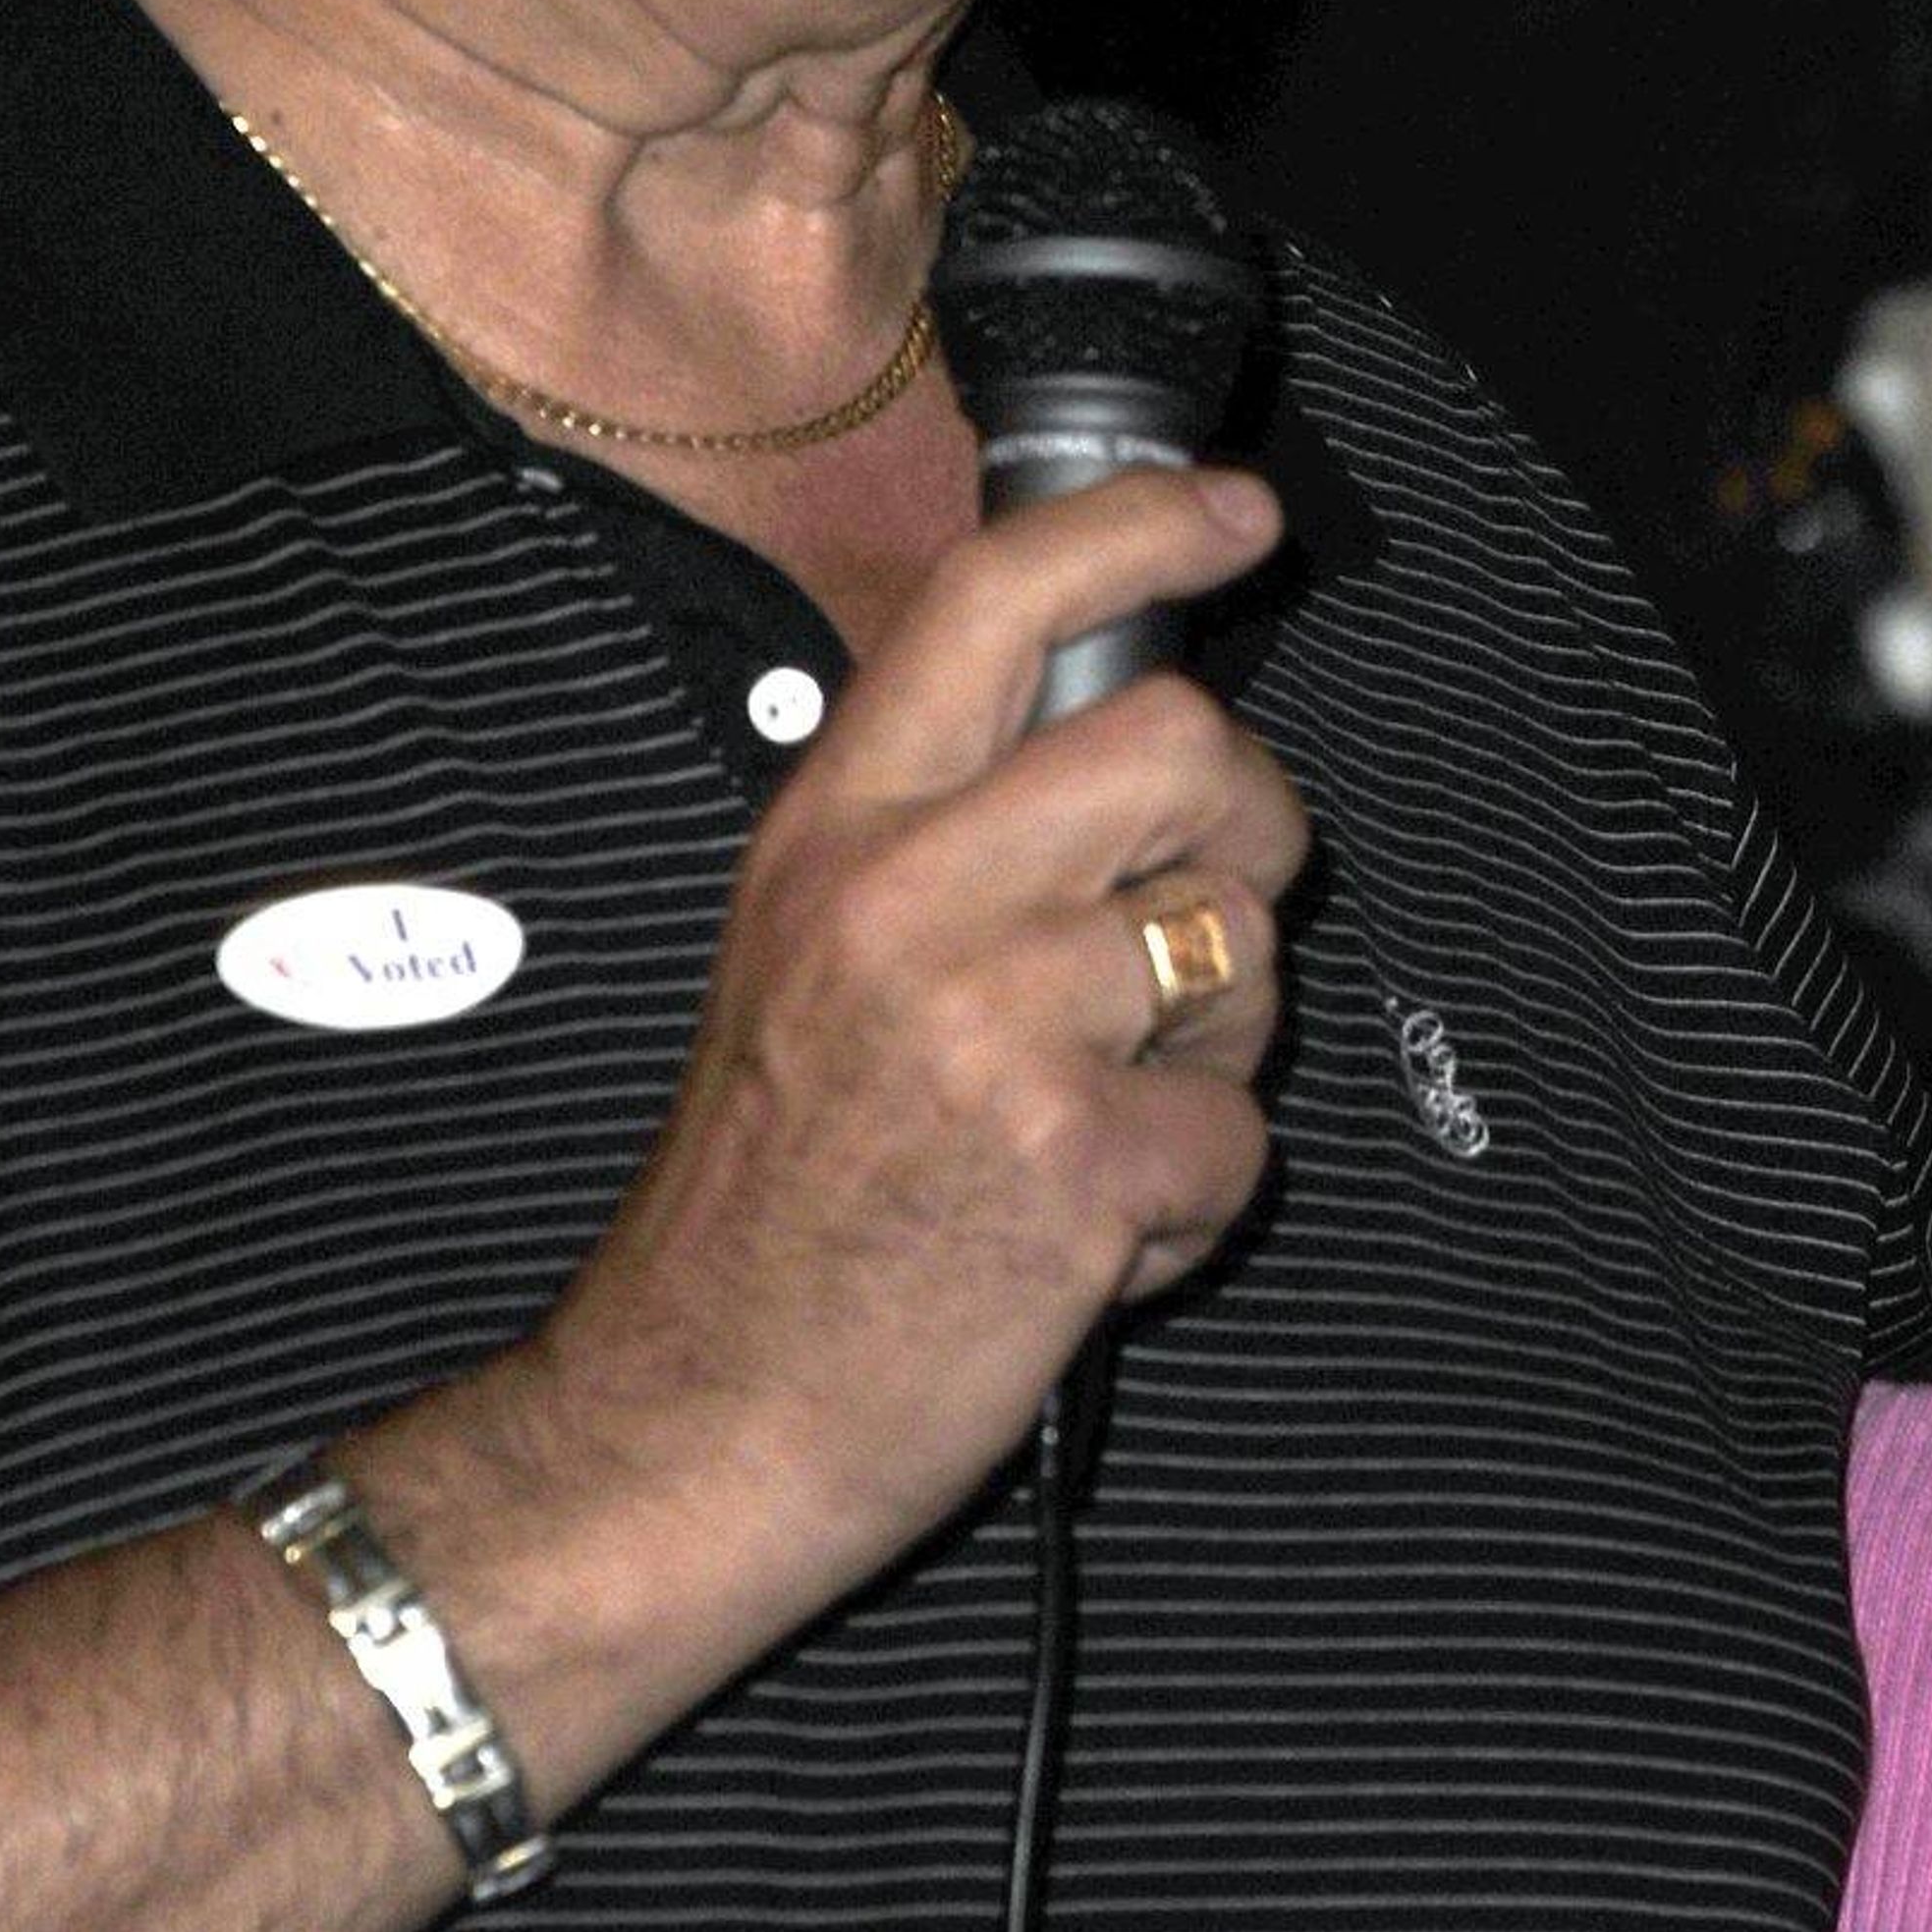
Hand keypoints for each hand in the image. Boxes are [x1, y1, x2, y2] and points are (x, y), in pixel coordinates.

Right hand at [525, 460, 1308, 1636]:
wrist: (686, 1419)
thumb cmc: (759, 1203)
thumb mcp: (798, 951)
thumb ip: (939, 833)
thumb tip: (1118, 739)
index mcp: (834, 828)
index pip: (999, 599)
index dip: (1147, 524)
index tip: (1235, 512)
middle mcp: (907, 897)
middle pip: (1186, 745)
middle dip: (1246, 831)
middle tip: (1192, 921)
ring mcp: (993, 1023)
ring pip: (1242, 940)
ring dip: (1220, 1044)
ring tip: (1105, 1115)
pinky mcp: (1073, 1161)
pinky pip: (1243, 1132)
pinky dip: (1198, 1199)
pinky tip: (1093, 1235)